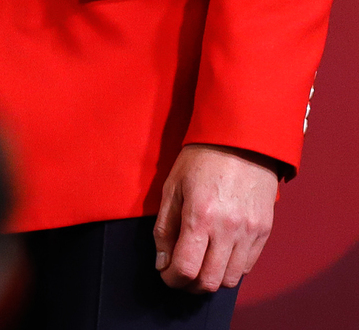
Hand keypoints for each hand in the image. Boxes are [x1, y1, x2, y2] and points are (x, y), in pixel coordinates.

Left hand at [153, 143, 280, 291]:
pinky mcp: (265, 232)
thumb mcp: (172, 188)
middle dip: (191, 285)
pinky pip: (248, 266)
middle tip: (180, 274)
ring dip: (212, 278)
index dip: (172, 279)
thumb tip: (162, 262)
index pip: (186, 268)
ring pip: (231, 279)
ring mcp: (250, 232)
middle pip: (210, 281)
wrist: (242, 142)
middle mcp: (228, 230)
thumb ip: (165, 228)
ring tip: (200, 265)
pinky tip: (219, 254)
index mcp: (200, 217)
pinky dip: (231, 268)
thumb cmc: (200, 160)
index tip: (165, 276)